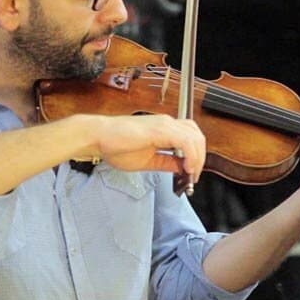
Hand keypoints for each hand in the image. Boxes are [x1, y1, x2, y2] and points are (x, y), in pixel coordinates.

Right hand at [76, 114, 204, 181]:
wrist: (98, 137)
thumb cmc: (116, 145)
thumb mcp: (148, 160)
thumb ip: (166, 162)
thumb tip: (182, 168)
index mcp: (165, 129)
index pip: (191, 138)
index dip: (197, 156)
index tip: (192, 174)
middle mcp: (167, 123)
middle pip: (197, 137)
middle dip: (201, 158)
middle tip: (194, 176)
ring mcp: (165, 124)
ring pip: (195, 137)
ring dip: (198, 157)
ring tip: (192, 173)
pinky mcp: (160, 129)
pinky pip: (185, 141)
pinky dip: (191, 155)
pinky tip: (187, 167)